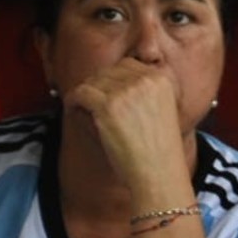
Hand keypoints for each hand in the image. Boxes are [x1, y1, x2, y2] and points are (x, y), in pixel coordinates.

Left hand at [63, 58, 192, 188]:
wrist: (159, 172)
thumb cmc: (159, 149)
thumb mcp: (165, 110)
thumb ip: (146, 91)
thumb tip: (114, 80)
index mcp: (163, 79)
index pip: (128, 65)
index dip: (113, 79)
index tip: (106, 92)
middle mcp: (146, 80)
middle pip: (109, 71)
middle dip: (98, 85)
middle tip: (91, 102)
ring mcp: (127, 91)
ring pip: (93, 81)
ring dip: (85, 94)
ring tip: (83, 108)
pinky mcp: (108, 105)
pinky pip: (80, 93)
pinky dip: (73, 100)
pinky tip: (74, 109)